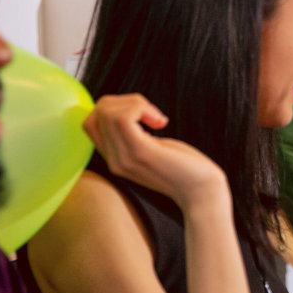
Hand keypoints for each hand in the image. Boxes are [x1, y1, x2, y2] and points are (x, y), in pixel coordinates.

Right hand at [83, 94, 226, 209]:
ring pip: (108, 112)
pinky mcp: (140, 152)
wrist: (202, 192)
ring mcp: (124, 158)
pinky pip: (123, 118)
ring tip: (157, 118)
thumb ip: (136, 135)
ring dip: (135, 103)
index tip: (142, 115)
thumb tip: (129, 107)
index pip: (90, 122)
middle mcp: (114, 160)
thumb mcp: (153, 148)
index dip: (114, 107)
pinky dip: (141, 108)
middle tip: (153, 114)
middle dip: (126, 100)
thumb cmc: (185, 167)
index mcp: (115, 158)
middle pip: (99, 112)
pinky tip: (161, 122)